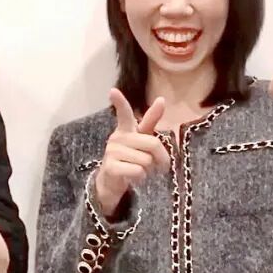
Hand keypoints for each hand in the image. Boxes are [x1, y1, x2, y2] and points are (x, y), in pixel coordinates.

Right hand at [94, 89, 169, 215]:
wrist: (111, 181)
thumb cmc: (130, 157)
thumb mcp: (141, 138)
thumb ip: (151, 120)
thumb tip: (161, 99)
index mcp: (126, 129)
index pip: (124, 113)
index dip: (120, 102)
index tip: (113, 91)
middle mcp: (117, 137)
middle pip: (153, 143)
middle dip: (160, 158)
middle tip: (156, 165)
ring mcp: (112, 152)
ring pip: (146, 160)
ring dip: (148, 170)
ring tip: (138, 170)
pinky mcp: (110, 167)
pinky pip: (138, 171)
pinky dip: (140, 177)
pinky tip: (133, 177)